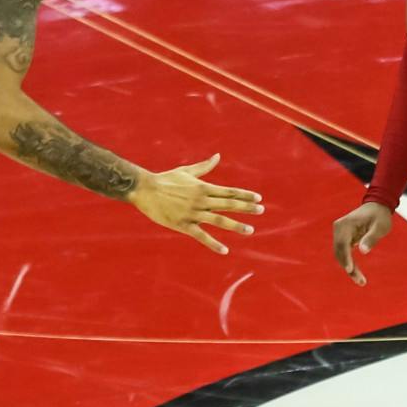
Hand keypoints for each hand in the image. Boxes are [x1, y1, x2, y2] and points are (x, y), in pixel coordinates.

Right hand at [129, 154, 264, 253]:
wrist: (145, 189)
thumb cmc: (165, 179)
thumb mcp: (187, 171)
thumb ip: (204, 167)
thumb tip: (218, 156)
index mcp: (203, 187)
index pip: (229, 192)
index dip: (244, 195)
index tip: (258, 198)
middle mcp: (201, 200)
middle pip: (228, 204)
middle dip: (246, 208)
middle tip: (261, 211)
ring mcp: (193, 213)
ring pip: (219, 220)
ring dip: (236, 225)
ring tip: (250, 230)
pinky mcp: (183, 225)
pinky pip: (202, 236)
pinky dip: (214, 244)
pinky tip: (225, 250)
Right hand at [330, 202, 393, 285]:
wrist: (377, 206)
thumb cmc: (380, 216)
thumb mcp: (380, 226)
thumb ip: (371, 238)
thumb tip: (363, 251)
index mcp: (346, 224)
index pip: (342, 244)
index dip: (346, 258)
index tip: (350, 270)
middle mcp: (339, 228)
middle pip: (339, 252)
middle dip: (348, 268)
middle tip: (361, 281)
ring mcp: (339, 234)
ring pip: (340, 255)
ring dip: (348, 268)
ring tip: (361, 281)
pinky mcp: (343, 238)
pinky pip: (344, 253)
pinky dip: (349, 263)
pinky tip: (357, 273)